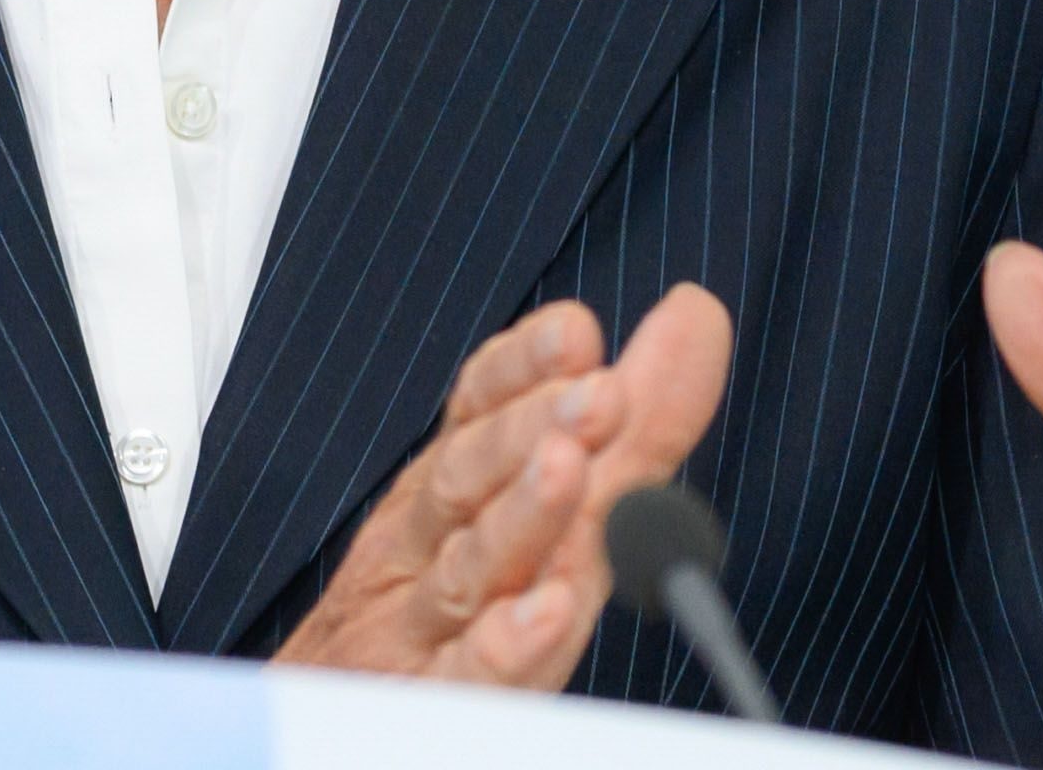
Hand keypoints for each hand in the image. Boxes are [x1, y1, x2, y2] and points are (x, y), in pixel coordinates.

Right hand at [274, 283, 733, 686]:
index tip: (574, 333)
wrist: (344, 733)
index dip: (519, 370)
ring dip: (519, 515)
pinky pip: (463, 681)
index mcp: (442, 503)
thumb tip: (697, 314)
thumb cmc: (444, 626)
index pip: (474, 416)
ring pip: (466, 570)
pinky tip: (544, 612)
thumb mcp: (538, 516)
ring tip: (567, 466)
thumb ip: (628, 431)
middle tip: (597, 392)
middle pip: (465, 482)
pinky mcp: (423, 708)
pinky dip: (501, 645)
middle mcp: (418, 556)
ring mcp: (412, 635)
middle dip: (527, 429)